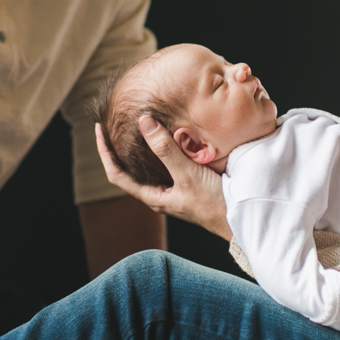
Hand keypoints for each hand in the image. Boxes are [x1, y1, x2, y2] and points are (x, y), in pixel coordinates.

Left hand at [96, 118, 230, 239]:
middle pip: (128, 170)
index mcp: (152, 196)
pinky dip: (162, 148)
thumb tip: (143, 122)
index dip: (104, 152)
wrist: (240, 217)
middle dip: (118, 148)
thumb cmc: (213, 203)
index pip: (116, 174)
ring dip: (140, 147)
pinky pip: (168, 163)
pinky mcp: (188, 183)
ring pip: (149, 166)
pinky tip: (167, 136)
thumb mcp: (187, 174)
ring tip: (136, 126)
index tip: (99, 129)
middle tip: (113, 124)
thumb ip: (166, 149)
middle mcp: (159, 194)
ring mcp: (173, 189)